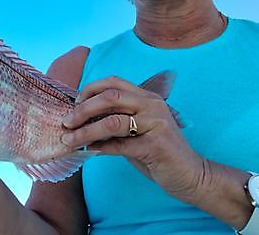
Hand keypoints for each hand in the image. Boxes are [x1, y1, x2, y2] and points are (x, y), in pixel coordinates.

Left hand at [61, 75, 208, 200]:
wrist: (192, 175)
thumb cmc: (159, 153)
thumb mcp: (135, 132)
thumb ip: (114, 122)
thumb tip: (80, 121)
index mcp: (147, 96)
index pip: (113, 82)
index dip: (90, 90)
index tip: (74, 104)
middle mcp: (152, 105)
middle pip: (109, 97)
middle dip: (82, 109)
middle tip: (66, 123)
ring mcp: (156, 124)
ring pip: (112, 121)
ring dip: (86, 131)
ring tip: (70, 140)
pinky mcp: (156, 145)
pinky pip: (120, 145)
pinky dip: (100, 148)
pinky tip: (89, 151)